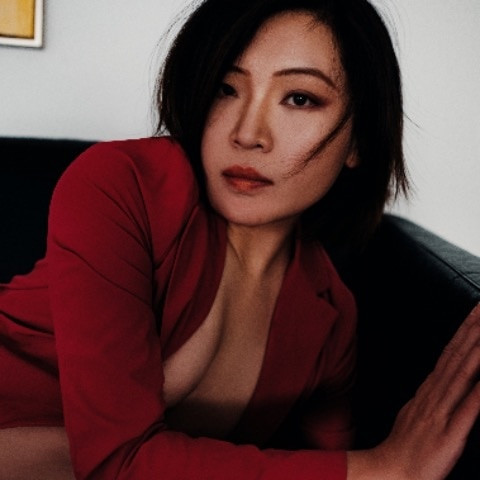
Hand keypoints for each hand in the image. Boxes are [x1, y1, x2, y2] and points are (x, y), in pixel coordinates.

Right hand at [373, 302, 479, 479]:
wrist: (391, 471)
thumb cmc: (407, 445)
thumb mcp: (417, 412)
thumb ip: (433, 394)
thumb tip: (444, 378)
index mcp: (430, 390)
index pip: (450, 353)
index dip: (464, 331)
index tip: (475, 312)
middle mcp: (435, 394)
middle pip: (456, 356)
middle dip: (472, 329)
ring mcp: (441, 411)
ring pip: (462, 374)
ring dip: (476, 349)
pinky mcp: (450, 433)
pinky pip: (469, 407)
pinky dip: (479, 388)